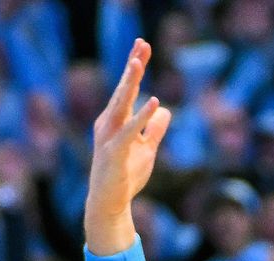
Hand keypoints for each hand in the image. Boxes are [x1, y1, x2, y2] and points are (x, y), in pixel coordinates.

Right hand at [84, 40, 172, 255]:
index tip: (143, 45)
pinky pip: (130, 132)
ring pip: (121, 105)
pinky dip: (142, 117)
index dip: (135, 67)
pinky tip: (154, 102)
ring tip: (138, 62)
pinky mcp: (114, 153)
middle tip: (142, 43)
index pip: (127, 89)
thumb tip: (165, 110)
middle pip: (123, 90)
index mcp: (115, 120)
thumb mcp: (147, 148)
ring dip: (130, 83)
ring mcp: (109, 138)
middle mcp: (109, 124)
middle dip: (132, 66)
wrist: (110, 203)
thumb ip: (154, 129)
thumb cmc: (125, 175)